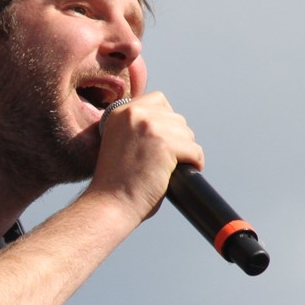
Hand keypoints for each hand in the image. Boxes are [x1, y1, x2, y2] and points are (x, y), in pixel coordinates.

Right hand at [91, 91, 203, 219]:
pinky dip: (194, 163)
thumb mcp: (119, 142)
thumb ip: (137, 128)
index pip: (159, 100)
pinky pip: (194, 150)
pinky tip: (182, 174)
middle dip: (177, 139)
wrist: (110, 203)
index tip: (162, 141)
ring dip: (185, 152)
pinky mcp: (165, 144)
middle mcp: (134, 113)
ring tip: (171, 169)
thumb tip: (172, 125)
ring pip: (187, 134)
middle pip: (176, 118)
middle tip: (167, 161)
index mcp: (119, 111)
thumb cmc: (115, 182)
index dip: (165, 121)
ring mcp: (149, 127)